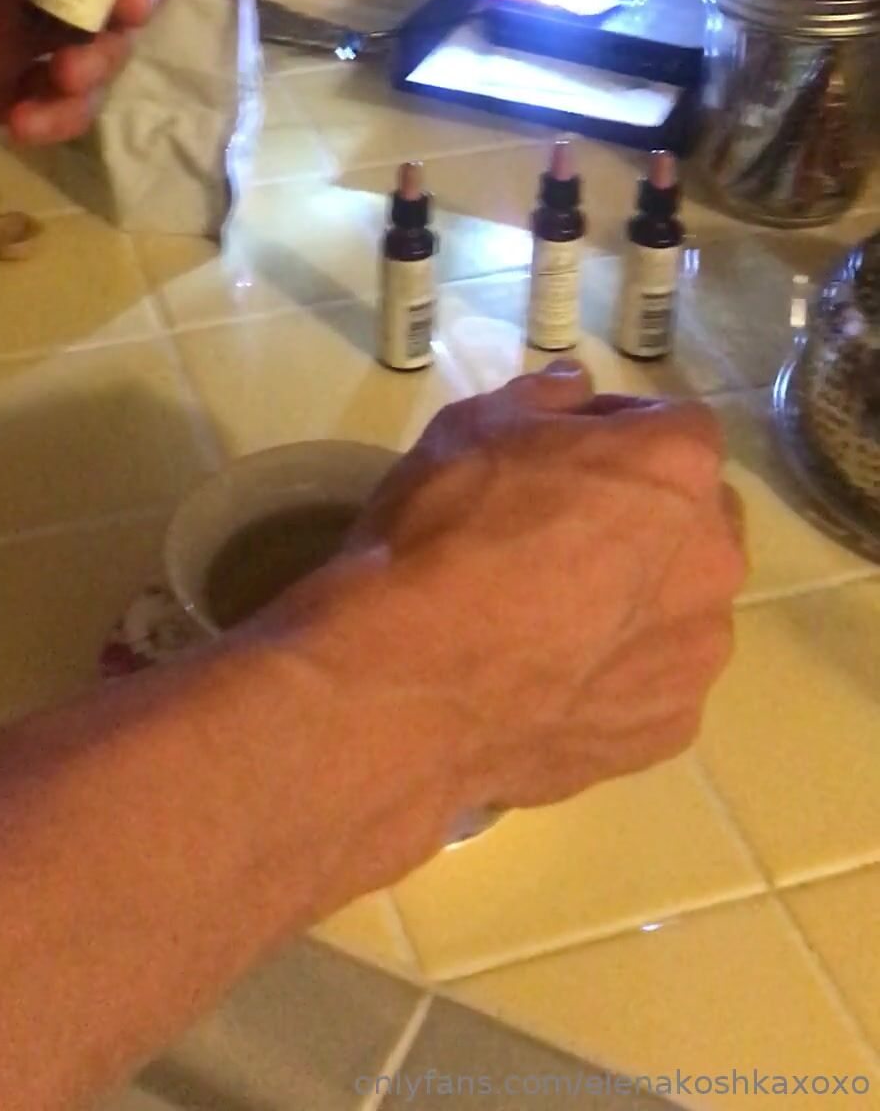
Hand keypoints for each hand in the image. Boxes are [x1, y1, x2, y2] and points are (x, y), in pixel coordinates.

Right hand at [271, 363, 745, 874]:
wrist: (408, 684)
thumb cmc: (442, 532)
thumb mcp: (471, 427)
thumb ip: (543, 399)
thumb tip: (577, 389)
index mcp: (676, 468)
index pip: (680, 426)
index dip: (625, 430)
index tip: (570, 450)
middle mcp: (711, 556)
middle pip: (698, 519)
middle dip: (649, 516)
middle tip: (566, 532)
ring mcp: (697, 653)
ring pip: (684, 607)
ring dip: (641, 599)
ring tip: (557, 619)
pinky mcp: (671, 729)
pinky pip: (656, 682)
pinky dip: (619, 674)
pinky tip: (554, 678)